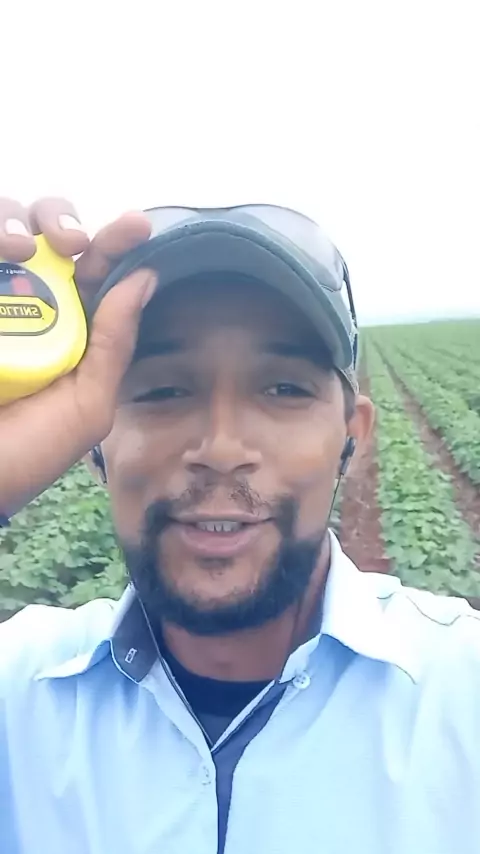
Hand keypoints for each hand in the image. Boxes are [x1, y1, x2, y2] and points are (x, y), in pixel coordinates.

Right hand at [0, 197, 156, 516]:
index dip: (116, 242)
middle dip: (58, 217)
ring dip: (10, 222)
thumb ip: (114, 344)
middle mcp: (25, 305)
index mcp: (68, 327)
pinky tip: (4, 255)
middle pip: (43, 234)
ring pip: (0, 227)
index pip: (94, 270)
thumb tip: (146, 277)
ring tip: (19, 250)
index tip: (138, 227)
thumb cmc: (29, 453)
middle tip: (69, 241)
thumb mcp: (86, 406)